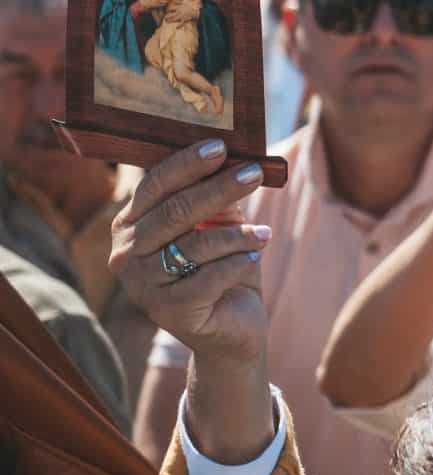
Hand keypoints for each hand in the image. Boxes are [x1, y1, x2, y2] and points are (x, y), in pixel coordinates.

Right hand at [107, 142, 274, 366]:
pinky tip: (253, 258)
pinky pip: (209, 278)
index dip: (187, 164)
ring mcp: (143, 286)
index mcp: (129, 225)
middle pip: (175, 211)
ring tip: (264, 232)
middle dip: (219, 189)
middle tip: (254, 173)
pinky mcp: (169, 311)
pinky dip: (238, 263)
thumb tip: (237, 159)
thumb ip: (216, 199)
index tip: (221, 146)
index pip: (154, 186)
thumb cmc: (222, 267)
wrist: (231, 328)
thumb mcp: (218, 226)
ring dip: (237, 235)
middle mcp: (126, 254)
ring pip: (194, 245)